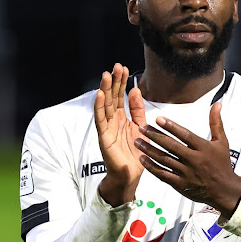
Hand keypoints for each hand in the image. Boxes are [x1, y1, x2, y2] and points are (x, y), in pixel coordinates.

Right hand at [94, 63, 147, 205]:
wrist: (130, 175)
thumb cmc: (135, 153)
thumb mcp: (141, 128)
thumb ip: (138, 110)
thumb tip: (136, 90)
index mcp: (123, 118)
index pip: (121, 96)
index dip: (122, 82)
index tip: (124, 68)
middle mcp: (113, 120)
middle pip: (112, 97)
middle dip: (114, 82)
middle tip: (116, 66)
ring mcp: (107, 127)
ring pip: (105, 105)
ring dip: (105, 90)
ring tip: (106, 75)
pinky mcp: (103, 136)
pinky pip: (100, 119)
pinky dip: (99, 107)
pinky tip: (100, 95)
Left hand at [134, 102, 240, 218]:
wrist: (224, 191)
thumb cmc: (222, 164)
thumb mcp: (222, 142)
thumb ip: (216, 122)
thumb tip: (217, 104)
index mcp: (204, 148)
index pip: (185, 135)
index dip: (171, 127)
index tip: (158, 119)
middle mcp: (194, 160)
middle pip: (171, 146)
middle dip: (155, 136)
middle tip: (142, 127)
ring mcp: (186, 173)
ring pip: (164, 160)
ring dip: (149, 150)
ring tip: (137, 141)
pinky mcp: (180, 184)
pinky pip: (163, 174)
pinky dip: (152, 167)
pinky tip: (143, 159)